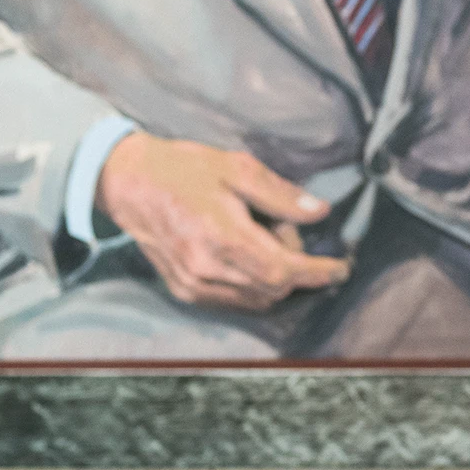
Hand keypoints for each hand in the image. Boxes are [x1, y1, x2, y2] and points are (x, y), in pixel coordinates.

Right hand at [94, 134, 351, 310]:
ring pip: (256, 299)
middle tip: (282, 227)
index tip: (341, 268)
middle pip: (274, 288)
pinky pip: (234, 301)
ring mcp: (193, 285)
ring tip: (260, 236)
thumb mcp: (237, 168)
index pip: (284, 271)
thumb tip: (319, 213)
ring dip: (274, 276)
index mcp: (222, 238)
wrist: (128, 183)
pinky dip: (252, 285)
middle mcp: (206, 270)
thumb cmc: (183, 170)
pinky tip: (245, 253)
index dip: (318, 273)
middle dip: (294, 265)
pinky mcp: (184, 290)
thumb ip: (281, 195)